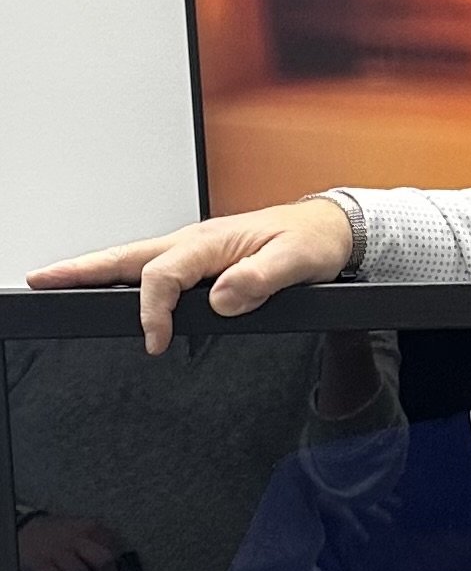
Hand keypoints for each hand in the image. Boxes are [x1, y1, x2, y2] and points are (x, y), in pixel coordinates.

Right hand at [17, 513, 120, 570]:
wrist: (24, 532)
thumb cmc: (59, 536)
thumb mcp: (81, 531)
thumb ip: (98, 543)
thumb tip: (117, 568)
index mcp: (90, 527)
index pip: (113, 550)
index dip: (118, 568)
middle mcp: (75, 537)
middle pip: (102, 561)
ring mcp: (57, 550)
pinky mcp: (41, 564)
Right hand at [27, 198, 355, 355]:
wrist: (327, 229)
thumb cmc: (312, 242)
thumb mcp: (297, 263)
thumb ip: (260, 281)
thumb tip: (221, 300)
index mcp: (212, 242)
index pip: (164, 276)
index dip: (153, 310)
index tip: (155, 342)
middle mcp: (195, 241)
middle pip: (126, 257)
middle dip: (82, 269)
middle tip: (42, 280)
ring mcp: (193, 249)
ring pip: (132, 259)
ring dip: (93, 269)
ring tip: (57, 280)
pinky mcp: (198, 259)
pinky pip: (151, 266)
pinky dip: (121, 274)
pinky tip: (108, 286)